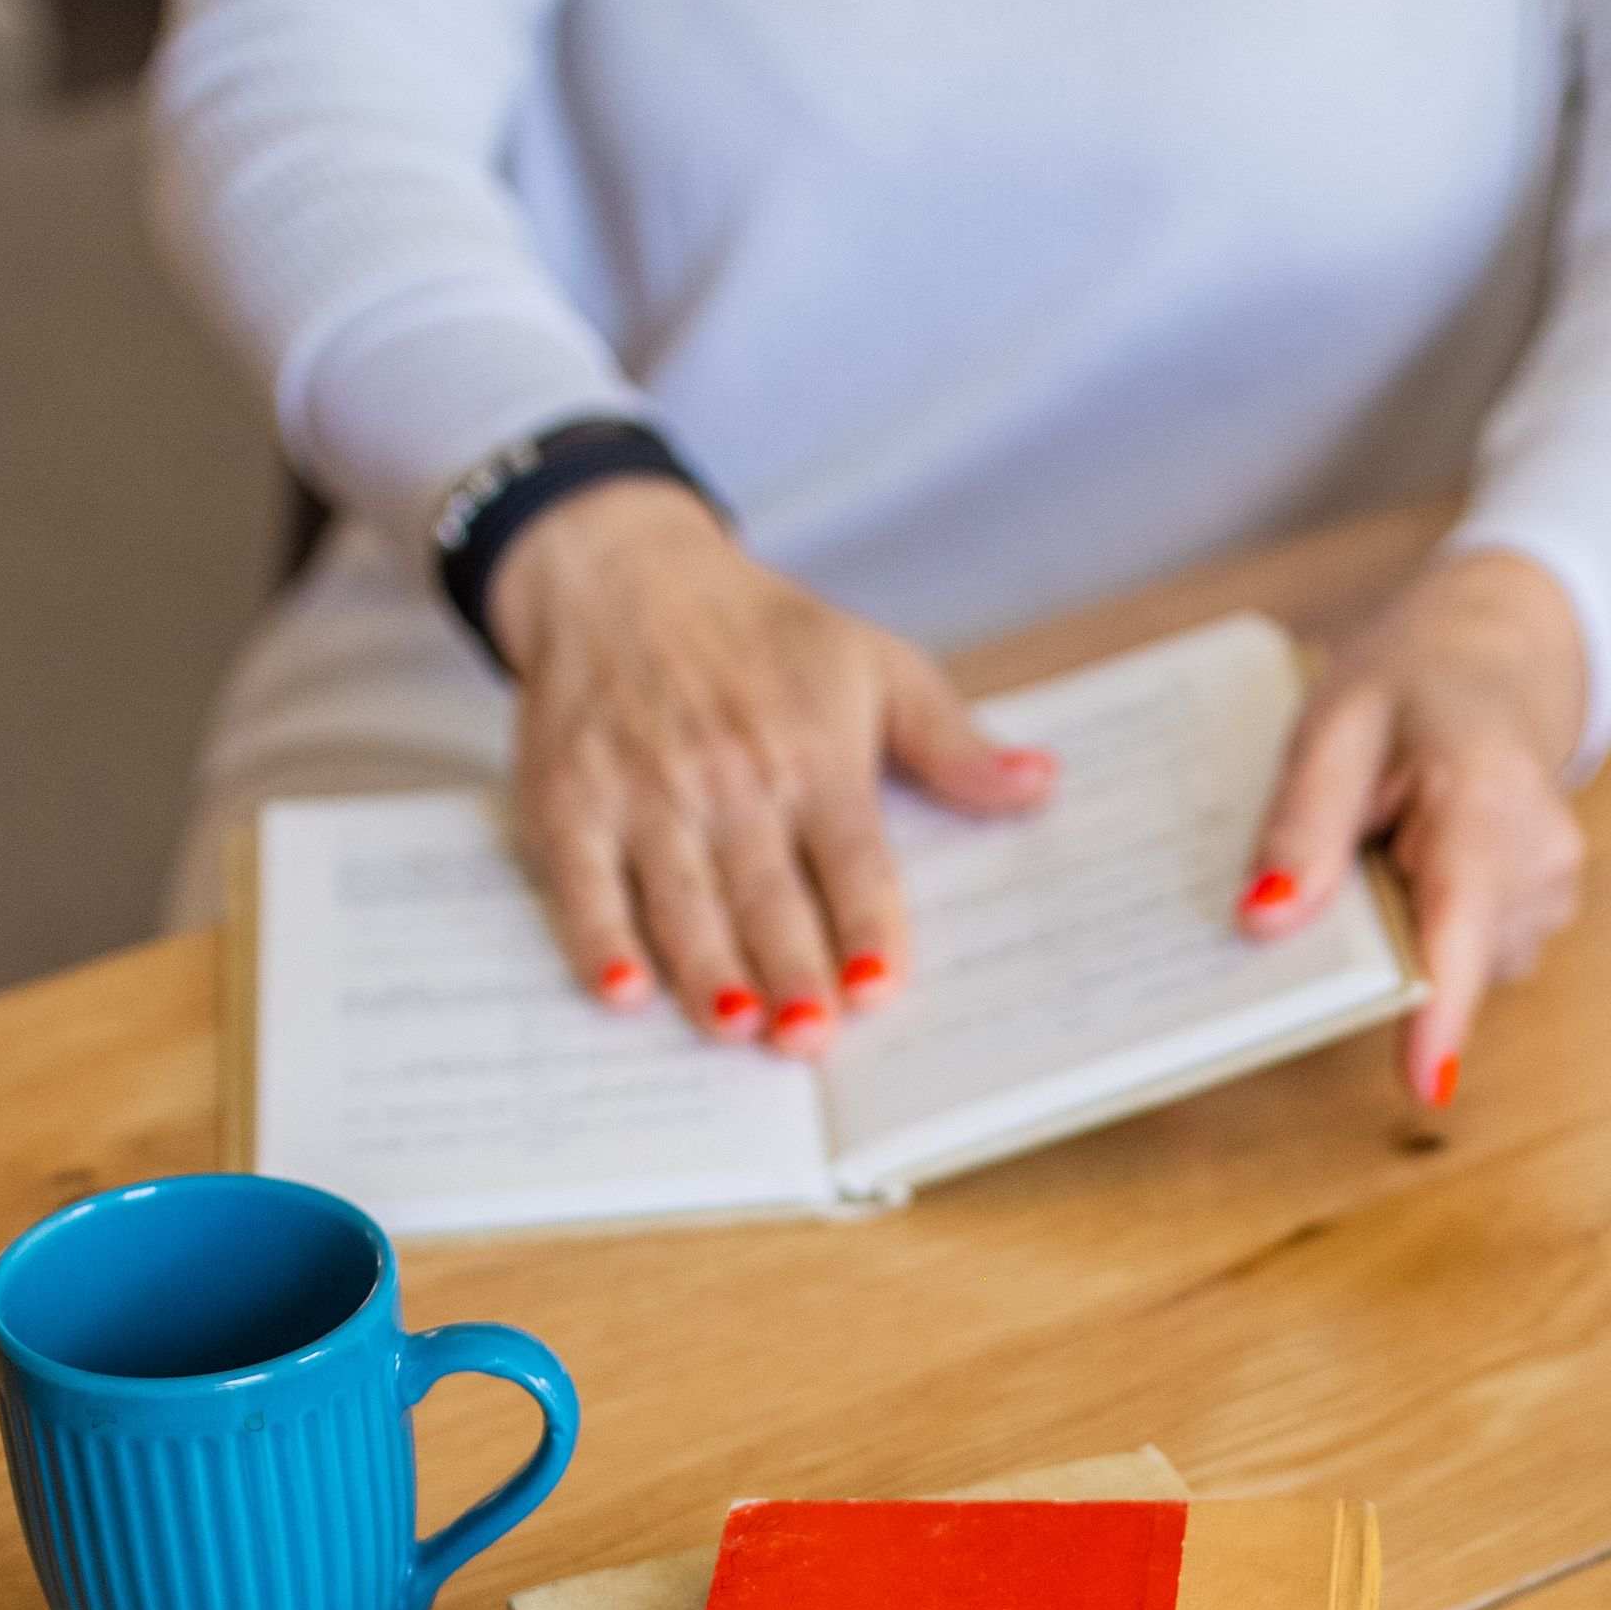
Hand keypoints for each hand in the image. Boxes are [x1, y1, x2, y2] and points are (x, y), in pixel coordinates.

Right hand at [495, 480, 1050, 1046]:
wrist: (619, 571)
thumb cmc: (759, 634)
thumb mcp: (873, 663)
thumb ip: (952, 741)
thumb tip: (1040, 783)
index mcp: (813, 751)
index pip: (851, 858)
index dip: (866, 926)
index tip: (880, 988)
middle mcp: (730, 776)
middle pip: (766, 893)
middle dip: (790, 969)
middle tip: (810, 1037)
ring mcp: (645, 792)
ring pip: (681, 899)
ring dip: (707, 968)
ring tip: (735, 1027)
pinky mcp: (571, 802)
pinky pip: (583, 884)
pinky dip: (598, 939)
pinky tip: (621, 991)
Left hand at [1243, 547, 1592, 1109]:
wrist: (1499, 664)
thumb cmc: (1417, 685)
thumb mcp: (1335, 722)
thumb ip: (1303, 822)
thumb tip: (1265, 921)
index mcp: (1487, 796)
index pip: (1464, 917)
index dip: (1442, 1008)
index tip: (1424, 1083)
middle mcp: (1539, 857)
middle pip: (1441, 956)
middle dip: (1376, 946)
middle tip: (1346, 854)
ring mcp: (1550, 894)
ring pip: (1449, 964)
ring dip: (1399, 931)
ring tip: (1387, 841)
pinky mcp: (1540, 918)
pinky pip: (1462, 957)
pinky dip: (1422, 930)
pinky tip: (1411, 867)